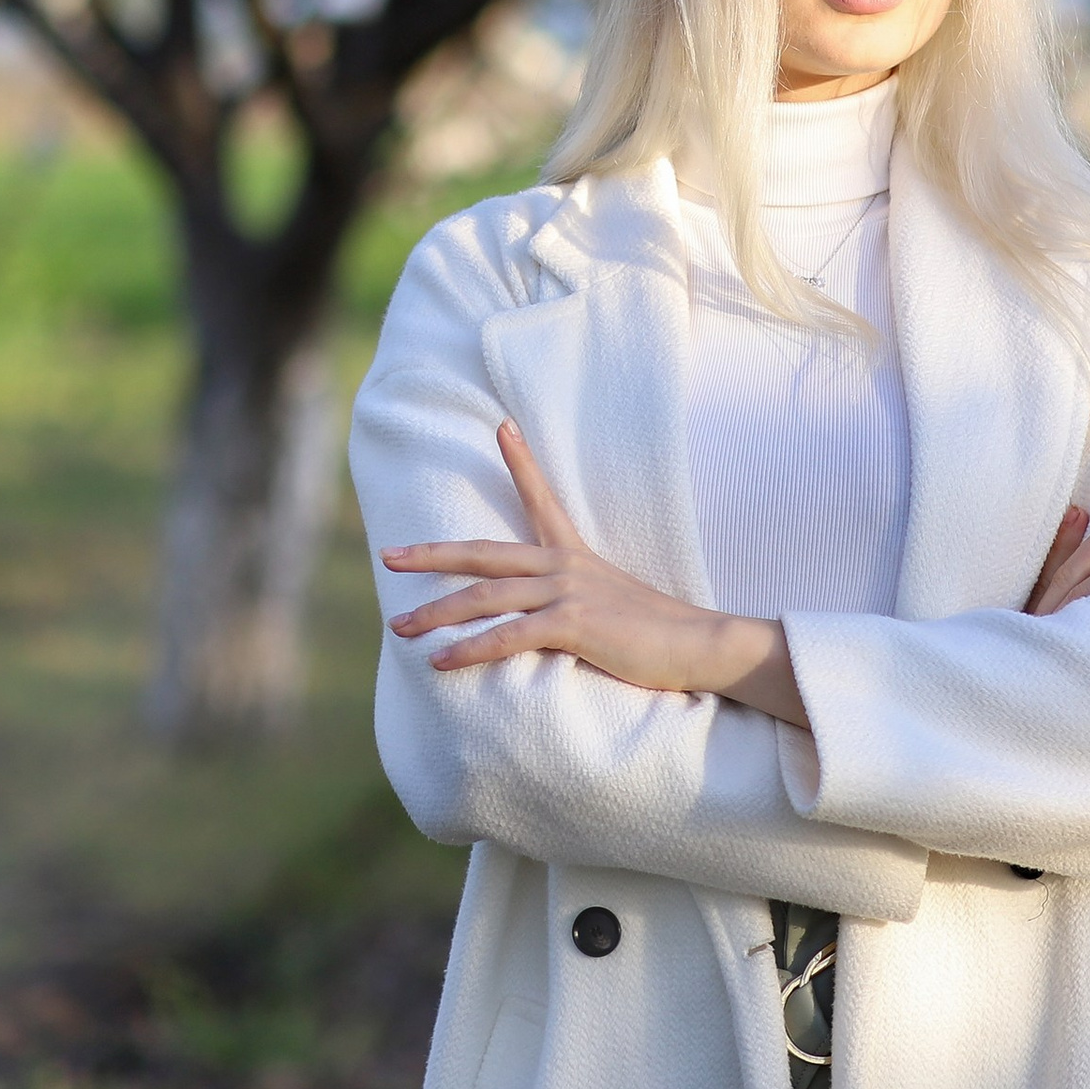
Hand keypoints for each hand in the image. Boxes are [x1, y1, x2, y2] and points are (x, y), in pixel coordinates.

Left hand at [380, 420, 805, 724]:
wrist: (701, 644)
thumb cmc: (657, 631)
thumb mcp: (611, 601)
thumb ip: (576, 598)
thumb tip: (554, 610)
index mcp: (574, 554)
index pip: (541, 497)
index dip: (521, 461)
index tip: (502, 428)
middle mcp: (564, 565)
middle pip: (482, 554)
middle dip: (431, 555)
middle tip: (389, 555)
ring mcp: (567, 591)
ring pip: (484, 596)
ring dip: (436, 613)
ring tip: (400, 626)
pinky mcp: (573, 624)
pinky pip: (508, 636)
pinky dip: (470, 649)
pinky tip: (441, 660)